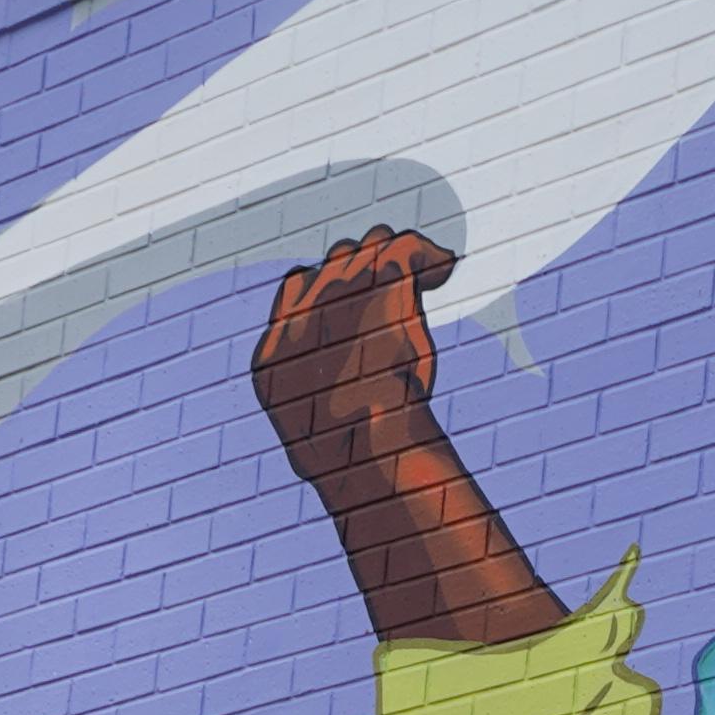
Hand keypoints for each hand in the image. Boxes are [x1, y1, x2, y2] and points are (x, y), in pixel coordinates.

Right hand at [253, 229, 453, 496]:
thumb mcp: (321, 447)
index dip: (329, 290)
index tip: (359, 310)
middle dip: (364, 272)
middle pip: (333, 262)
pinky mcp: (381, 283)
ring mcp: (338, 294)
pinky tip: (442, 268)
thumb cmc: (356, 468)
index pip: (296, 287)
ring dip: (393, 259)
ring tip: (420, 276)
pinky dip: (428, 257)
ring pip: (367, 246)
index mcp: (272, 359)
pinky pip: (406, 247)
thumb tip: (329, 432)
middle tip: (396, 292)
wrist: (371, 453)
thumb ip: (321, 413)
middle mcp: (299, 316)